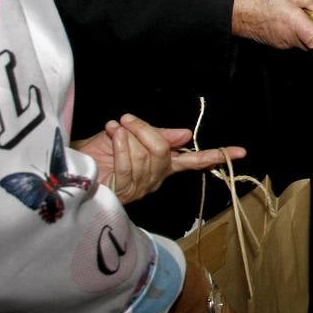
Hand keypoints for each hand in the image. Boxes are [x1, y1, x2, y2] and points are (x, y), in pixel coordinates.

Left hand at [73, 114, 246, 203]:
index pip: (194, 161)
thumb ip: (160, 135)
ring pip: (146, 156)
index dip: (217, 155)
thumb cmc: (100, 151)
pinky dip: (119, 146)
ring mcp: (140, 187)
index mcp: (163, 165)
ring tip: (113, 129)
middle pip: (163, 151)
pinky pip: (129, 165)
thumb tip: (187, 134)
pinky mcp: (123, 193)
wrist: (71, 167)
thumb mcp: (133, 135)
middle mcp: (156, 178)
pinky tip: (112, 136)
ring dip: (126, 137)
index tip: (241, 151)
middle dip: (144, 130)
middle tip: (127, 120)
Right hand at [231, 0, 312, 67]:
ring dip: (306, 27)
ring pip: (305, 38)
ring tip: (293, 10)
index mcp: (297, 25)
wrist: (234, 9)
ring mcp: (284, 43)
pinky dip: (295, 28)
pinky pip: (294, 37)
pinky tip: (285, 15)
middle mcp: (292, 39)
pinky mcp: (278, 43)